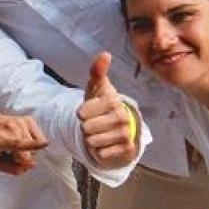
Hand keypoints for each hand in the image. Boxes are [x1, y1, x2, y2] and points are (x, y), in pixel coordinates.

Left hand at [0, 107, 47, 175]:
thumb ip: (11, 169)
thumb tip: (32, 165)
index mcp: (0, 140)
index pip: (18, 143)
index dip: (32, 145)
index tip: (45, 144)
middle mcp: (11, 128)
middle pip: (28, 153)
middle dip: (22, 158)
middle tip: (10, 152)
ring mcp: (20, 122)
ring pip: (35, 146)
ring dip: (27, 150)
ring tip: (13, 144)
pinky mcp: (28, 119)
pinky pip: (40, 138)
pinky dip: (33, 142)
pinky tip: (21, 138)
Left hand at [76, 53, 137, 168]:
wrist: (119, 128)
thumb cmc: (103, 106)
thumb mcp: (97, 89)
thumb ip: (97, 71)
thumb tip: (105, 54)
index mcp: (113, 100)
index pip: (82, 113)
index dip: (81, 114)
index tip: (88, 111)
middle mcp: (122, 116)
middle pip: (86, 128)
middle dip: (86, 128)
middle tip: (95, 123)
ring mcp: (126, 134)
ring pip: (92, 142)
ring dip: (91, 140)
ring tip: (100, 133)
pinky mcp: (127, 149)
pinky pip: (101, 154)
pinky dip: (100, 151)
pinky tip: (106, 144)